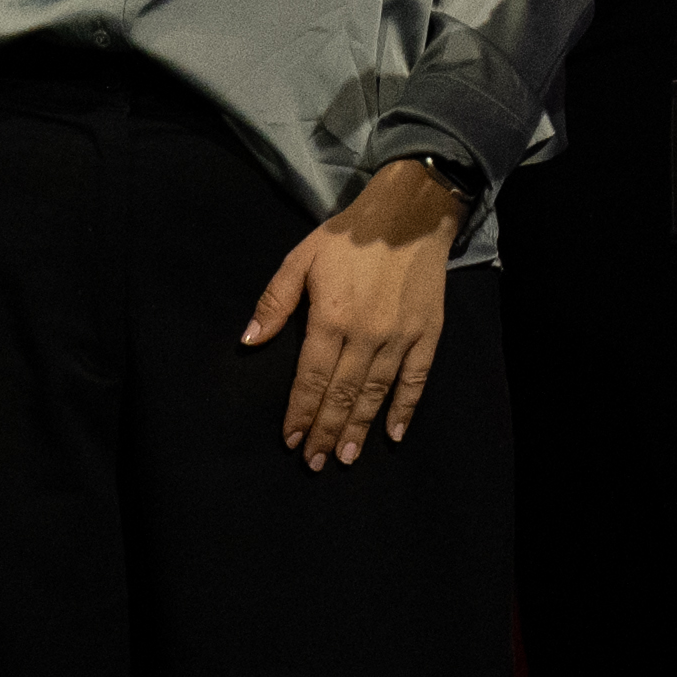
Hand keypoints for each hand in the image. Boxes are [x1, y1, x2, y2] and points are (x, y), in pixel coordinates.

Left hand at [241, 160, 460, 466]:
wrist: (409, 213)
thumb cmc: (348, 237)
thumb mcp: (300, 259)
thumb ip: (274, 302)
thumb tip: (248, 341)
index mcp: (331, 318)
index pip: (311, 379)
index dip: (300, 413)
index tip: (291, 441)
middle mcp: (366, 335)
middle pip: (342, 394)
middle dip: (325, 431)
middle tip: (315, 463)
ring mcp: (400, 337)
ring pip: (376, 394)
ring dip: (358, 428)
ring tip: (345, 458)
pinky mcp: (428, 334)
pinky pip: (416, 379)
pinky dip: (405, 409)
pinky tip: (393, 434)